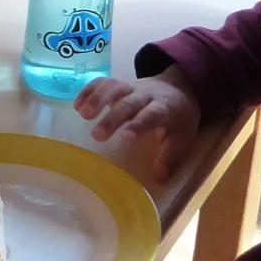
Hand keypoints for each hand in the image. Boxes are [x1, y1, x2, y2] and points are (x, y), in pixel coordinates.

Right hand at [75, 71, 200, 179]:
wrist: (178, 87)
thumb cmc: (178, 117)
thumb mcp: (183, 137)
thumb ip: (170, 157)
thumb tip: (159, 178)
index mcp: (165, 108)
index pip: (152, 115)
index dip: (139, 124)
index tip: (125, 138)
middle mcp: (147, 95)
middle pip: (129, 103)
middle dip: (112, 118)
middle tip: (96, 136)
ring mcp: (132, 86)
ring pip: (114, 87)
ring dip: (97, 98)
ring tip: (82, 114)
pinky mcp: (120, 83)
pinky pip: (103, 82)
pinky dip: (89, 90)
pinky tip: (77, 105)